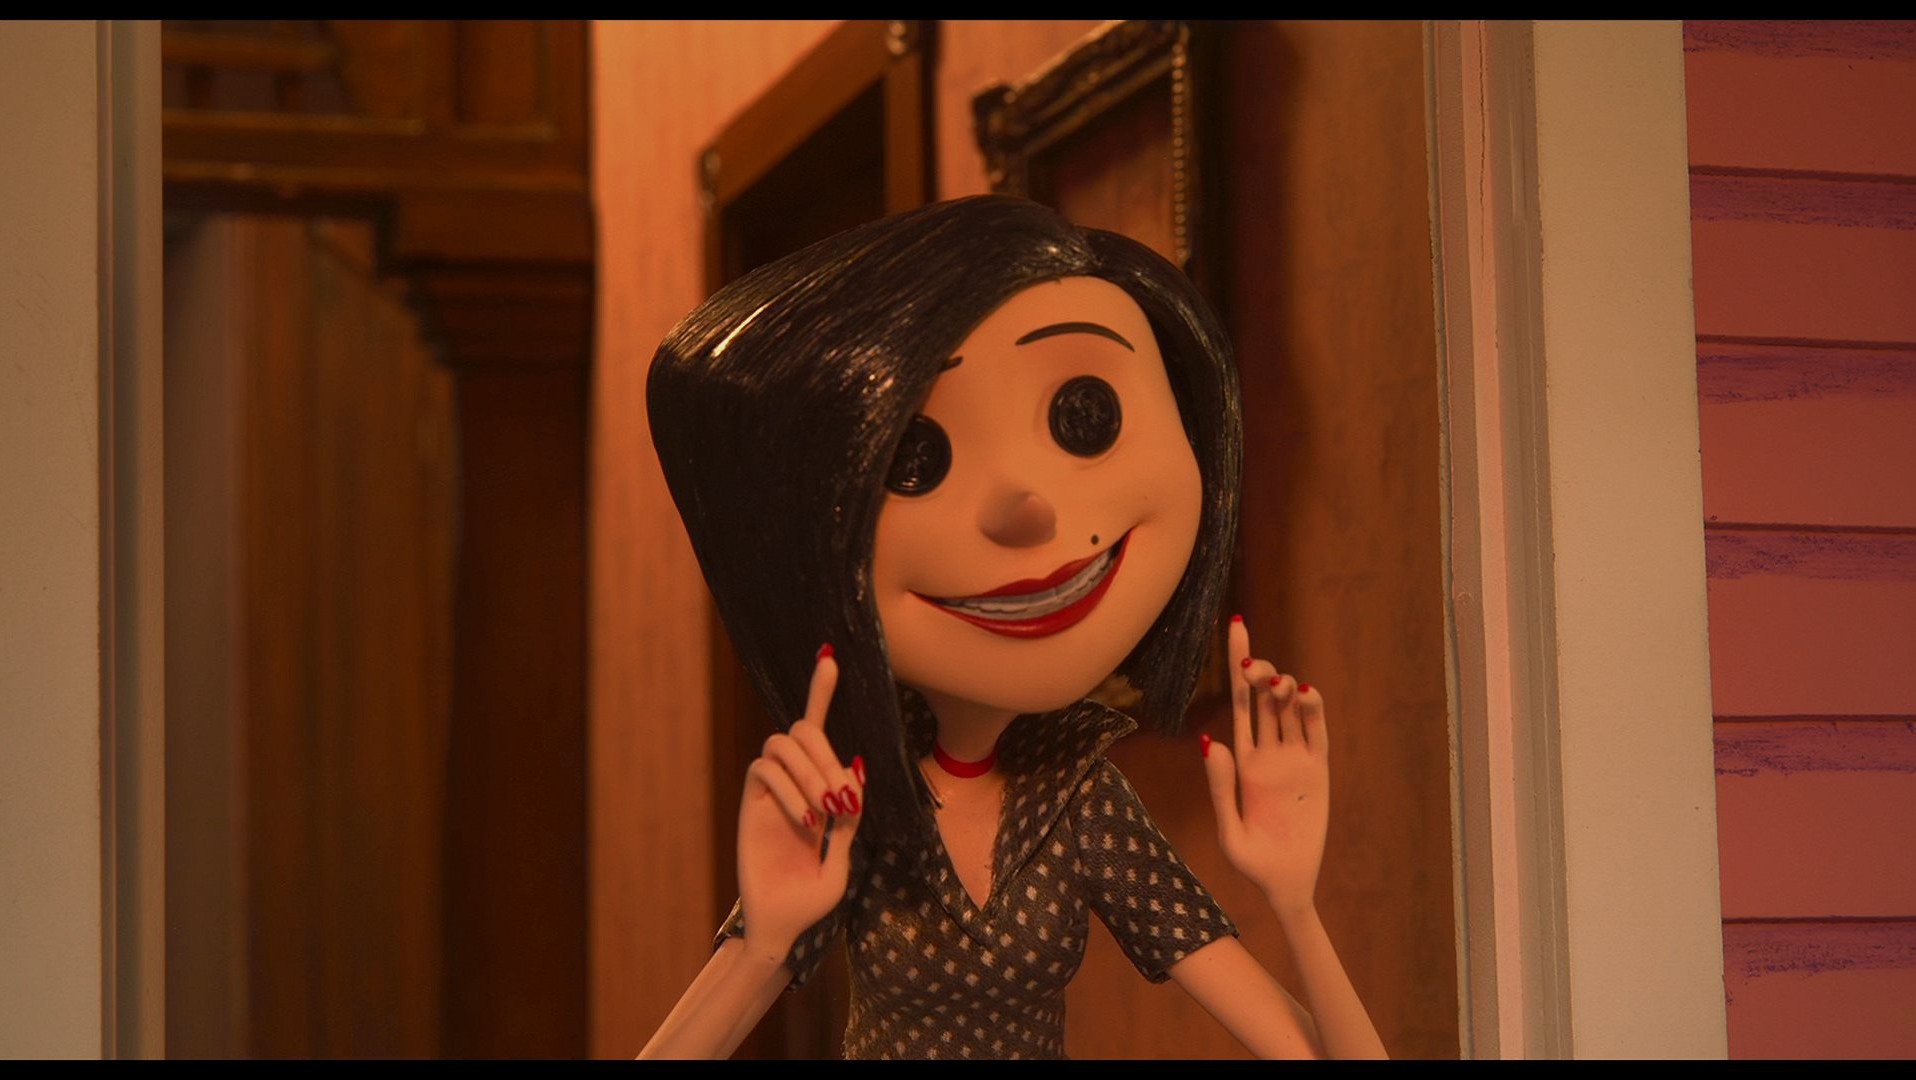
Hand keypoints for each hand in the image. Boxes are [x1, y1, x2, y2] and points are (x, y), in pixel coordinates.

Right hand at [736, 646, 864, 957]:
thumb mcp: (843, 857)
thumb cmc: (812, 897)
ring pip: (781, 743)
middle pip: (802, 729)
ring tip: (824, 812)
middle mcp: (792, 781)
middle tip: (841, 799)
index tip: (829, 655)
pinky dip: (788, 789)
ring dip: (810, 770)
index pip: (817, 730)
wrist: (782, 924)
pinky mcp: (749, 804)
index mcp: (819, 787)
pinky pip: (763, 770)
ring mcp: (768, 790)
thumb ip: (849, 816)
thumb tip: (857, 767)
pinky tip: (805, 822)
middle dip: (826, 752)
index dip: (819, 691)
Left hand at [1201, 617, 1329, 917]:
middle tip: (1255, 670)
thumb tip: (1210, 740)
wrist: (1286, 884)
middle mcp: (1268, 752)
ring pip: (1289, 709)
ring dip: (1284, 689)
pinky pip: (1315, 732)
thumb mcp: (1229, 830)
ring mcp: (1294, 759)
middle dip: (1259, 673)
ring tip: (1279, 686)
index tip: (1236, 626)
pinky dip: (1311, 710)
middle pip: (1263, 697)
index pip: (1239, 701)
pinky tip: (1305, 693)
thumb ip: (1220, 787)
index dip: (1238, 664)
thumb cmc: (1252, 861)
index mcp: (1242, 760)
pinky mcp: (1318, 771)